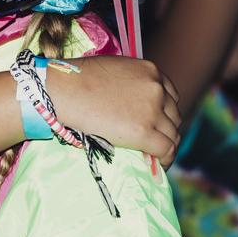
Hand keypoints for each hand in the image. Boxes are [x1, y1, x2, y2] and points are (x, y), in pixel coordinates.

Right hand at [47, 56, 180, 163]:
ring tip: (157, 157)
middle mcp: (156, 89)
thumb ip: (130, 84)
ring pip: (173, 134)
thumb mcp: (113, 71)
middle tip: (154, 141)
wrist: (63, 92)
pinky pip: (166, 149)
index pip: (170, 96)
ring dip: (167, 146)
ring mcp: (152, 110)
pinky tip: (158, 165)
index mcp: (150, 71)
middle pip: (174, 115)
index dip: (165, 112)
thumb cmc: (76, 80)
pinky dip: (166, 159)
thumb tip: (129, 104)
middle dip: (166, 129)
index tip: (157, 123)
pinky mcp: (143, 132)